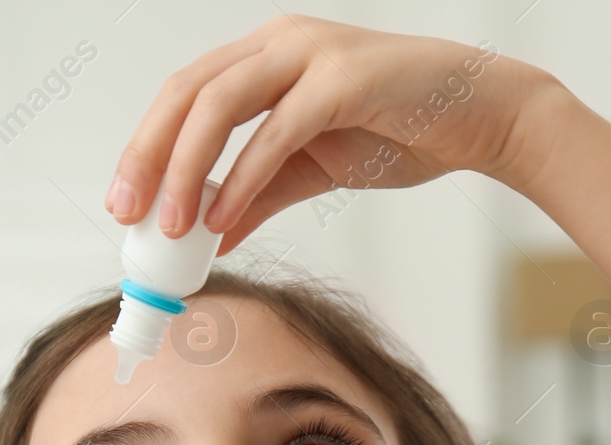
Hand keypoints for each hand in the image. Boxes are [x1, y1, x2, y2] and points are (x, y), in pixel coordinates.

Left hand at [103, 15, 564, 253]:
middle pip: (187, 92)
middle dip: (149, 156)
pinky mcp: (344, 79)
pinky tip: (224, 219)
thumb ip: (261, 195)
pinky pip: (277, 130)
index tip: (126, 205)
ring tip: (172, 227)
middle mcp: (280, 44)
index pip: (185, 97)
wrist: (484, 116)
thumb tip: (213, 235)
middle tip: (128, 215)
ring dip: (188, 168)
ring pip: (219, 103)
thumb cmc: (406, 130)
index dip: (147, 148)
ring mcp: (310, 54)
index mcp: (267, 57)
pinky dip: (244, 176)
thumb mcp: (315, 170)